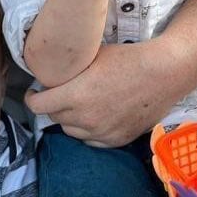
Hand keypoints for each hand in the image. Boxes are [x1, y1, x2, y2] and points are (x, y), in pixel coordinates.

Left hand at [26, 41, 172, 146]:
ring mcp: (102, 132)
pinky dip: (88, 131)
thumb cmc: (128, 59)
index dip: (32, 98)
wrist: (164, 73)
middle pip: (55, 118)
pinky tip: (94, 117)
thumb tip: (49, 70)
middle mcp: (86, 118)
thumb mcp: (92, 55)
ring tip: (77, 106)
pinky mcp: (117, 140)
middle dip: (53, 106)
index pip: (39, 106)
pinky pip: (91, 141)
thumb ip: (69, 68)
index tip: (34, 93)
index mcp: (76, 95)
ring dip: (70, 120)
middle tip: (58, 95)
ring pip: (71, 132)